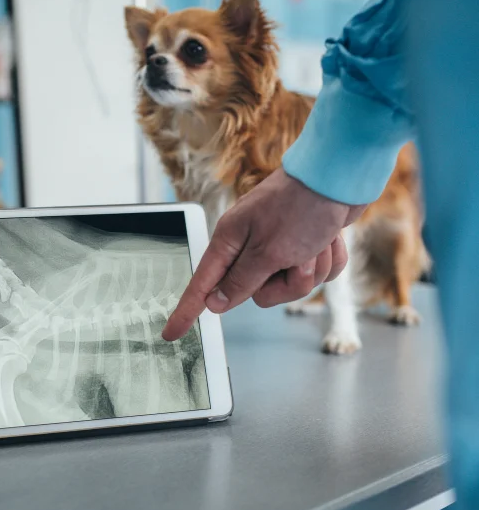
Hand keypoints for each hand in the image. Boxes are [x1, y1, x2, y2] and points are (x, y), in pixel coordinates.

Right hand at [162, 168, 365, 340]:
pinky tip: (330, 239)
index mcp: (231, 241)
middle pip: (259, 292)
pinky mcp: (304, 245)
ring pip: (292, 285)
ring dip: (312, 268)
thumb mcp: (267, 251)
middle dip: (287, 283)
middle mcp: (251, 245)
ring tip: (317, 242)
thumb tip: (215, 303)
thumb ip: (240, 282)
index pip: (202, 285)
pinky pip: (315, 273)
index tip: (171, 333)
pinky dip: (327, 260)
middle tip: (297, 258)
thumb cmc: (300, 207)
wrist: (339, 175)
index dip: (187, 311)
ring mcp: (279, 245)